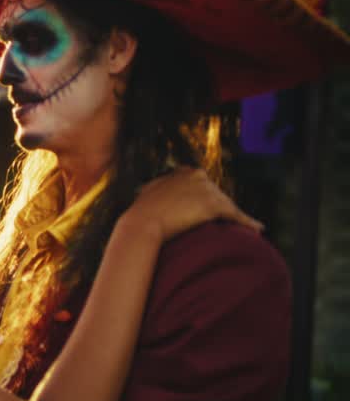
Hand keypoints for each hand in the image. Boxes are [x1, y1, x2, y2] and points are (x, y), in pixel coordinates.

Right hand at [122, 168, 261, 242]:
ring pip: (227, 205)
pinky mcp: (213, 205)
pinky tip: (258, 228)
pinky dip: (248, 222)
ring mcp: (206, 190)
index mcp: (185, 172)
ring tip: (246, 227)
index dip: (207, 198)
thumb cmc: (141, 212)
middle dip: (222, 208)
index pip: (204, 184)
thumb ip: (159, 187)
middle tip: (225, 223)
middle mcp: (198, 176)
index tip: (208, 208)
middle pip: (218, 194)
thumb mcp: (149, 192)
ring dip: (236, 217)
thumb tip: (152, 188)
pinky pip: (235, 215)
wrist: (142, 224)